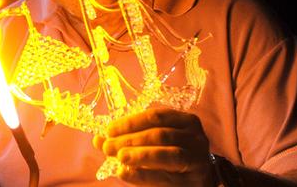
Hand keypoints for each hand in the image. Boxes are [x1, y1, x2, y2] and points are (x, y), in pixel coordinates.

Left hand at [92, 108, 213, 185]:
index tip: (109, 130)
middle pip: (160, 135)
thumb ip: (128, 139)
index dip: (131, 122)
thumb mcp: (153, 142)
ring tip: (119, 157)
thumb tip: (98, 140)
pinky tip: (125, 173)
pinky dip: (143, 175)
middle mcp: (196, 138)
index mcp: (186, 121)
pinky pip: (166, 178)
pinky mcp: (194, 182)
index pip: (156, 116)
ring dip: (139, 155)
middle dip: (130, 140)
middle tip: (108, 147)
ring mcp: (198, 160)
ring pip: (168, 155)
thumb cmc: (172, 155)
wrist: (199, 180)